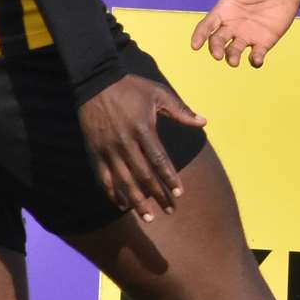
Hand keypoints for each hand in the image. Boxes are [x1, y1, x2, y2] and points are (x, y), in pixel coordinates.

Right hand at [77, 75, 205, 219]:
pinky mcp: (95, 151)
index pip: (159, 160)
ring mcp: (109, 148)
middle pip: (143, 175)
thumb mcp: (159, 93)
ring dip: (136, 201)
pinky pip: (104, 178)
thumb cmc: (131, 87)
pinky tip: (122, 205)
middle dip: (157, 195)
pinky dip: (112, 193)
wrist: (95, 82)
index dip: (169, 178)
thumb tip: (204, 122)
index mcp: (143, 128)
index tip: (179, 193)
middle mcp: (125, 142)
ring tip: (148, 217)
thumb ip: (181, 111)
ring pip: (124, 181)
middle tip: (170, 210)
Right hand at [193, 0, 299, 67]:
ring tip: (233, 61)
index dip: (199, 36)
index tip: (195, 45)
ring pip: (233, 51)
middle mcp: (232, 25)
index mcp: (224, 9)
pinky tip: (257, 60)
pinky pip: (256, 55)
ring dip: (231, 58)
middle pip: (217, 41)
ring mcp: (248, 34)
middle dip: (215, 49)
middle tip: (218, 55)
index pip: (207, 25)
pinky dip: (255, 61)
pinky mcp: (264, 41)